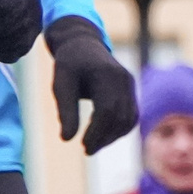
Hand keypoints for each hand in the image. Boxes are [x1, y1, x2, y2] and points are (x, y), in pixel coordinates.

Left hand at [46, 17, 137, 153]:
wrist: (83, 44)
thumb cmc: (69, 64)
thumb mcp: (61, 83)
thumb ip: (65, 110)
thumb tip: (66, 139)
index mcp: (107, 74)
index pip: (107, 110)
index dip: (97, 131)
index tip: (83, 145)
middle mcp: (124, 79)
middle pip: (120, 117)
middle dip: (105, 137)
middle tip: (87, 150)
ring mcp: (131, 84)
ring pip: (129, 119)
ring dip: (113, 136)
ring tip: (93, 146)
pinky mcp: (131, 90)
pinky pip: (131, 115)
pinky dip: (119, 129)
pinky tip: (103, 137)